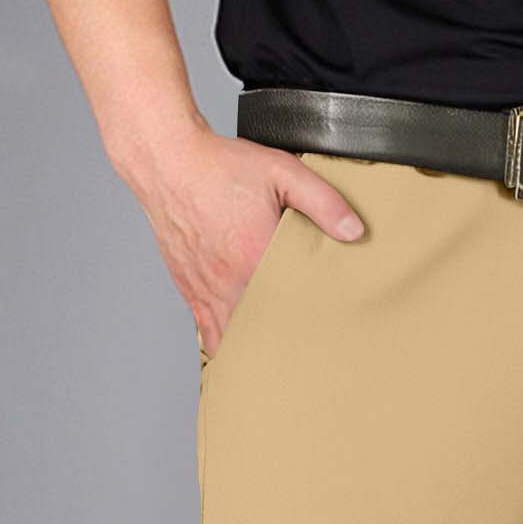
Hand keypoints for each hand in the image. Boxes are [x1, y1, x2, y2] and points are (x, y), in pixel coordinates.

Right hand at [115, 115, 364, 357]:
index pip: (293, 306)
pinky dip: (226, 345)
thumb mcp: (281, 172)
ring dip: (256, 350)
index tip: (330, 333)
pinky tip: (241, 351)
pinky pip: (209, 334)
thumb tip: (355, 231)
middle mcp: (229, 282)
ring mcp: (207, 291)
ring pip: (235, 340)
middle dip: (286, 345)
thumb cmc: (220, 167)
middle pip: (263, 332)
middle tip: (309, 355)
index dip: (313, 324)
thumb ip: (323, 201)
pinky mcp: (191, 292)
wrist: (168, 162)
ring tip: (278, 361)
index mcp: (256, 258)